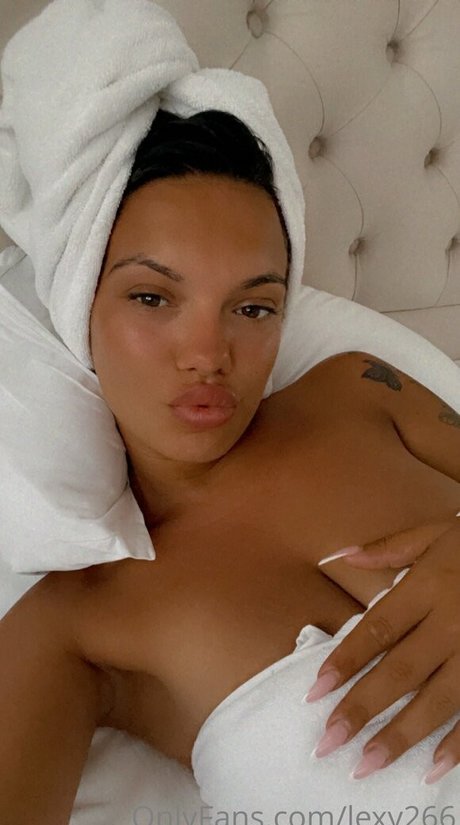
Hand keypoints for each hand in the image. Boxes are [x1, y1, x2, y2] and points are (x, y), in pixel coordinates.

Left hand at [306, 517, 459, 782]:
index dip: (346, 660)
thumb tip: (339, 556)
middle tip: (329, 741)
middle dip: (363, 708)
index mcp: (429, 586)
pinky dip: (458, 743)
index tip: (316, 690)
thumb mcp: (435, 533)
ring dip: (402, 736)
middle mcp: (452, 622)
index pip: (379, 629)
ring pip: (438, 700)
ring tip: (368, 764)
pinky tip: (433, 768)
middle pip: (401, 671)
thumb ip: (389, 549)